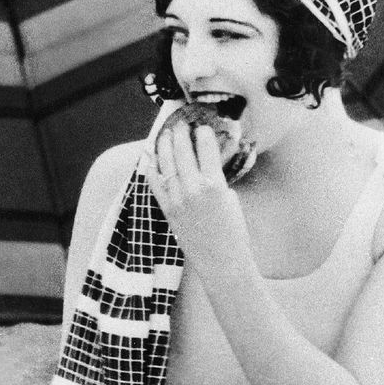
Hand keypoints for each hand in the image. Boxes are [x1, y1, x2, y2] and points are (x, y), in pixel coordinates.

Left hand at [149, 116, 245, 262]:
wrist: (221, 261)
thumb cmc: (233, 231)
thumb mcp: (231, 198)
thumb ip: (217, 178)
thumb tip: (207, 162)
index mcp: (215, 184)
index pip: (206, 147)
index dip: (203, 133)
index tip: (202, 126)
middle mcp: (193, 189)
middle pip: (183, 151)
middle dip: (181, 134)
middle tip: (180, 124)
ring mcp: (177, 199)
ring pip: (166, 164)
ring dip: (165, 146)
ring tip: (165, 134)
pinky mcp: (167, 210)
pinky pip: (155, 184)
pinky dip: (152, 168)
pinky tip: (150, 157)